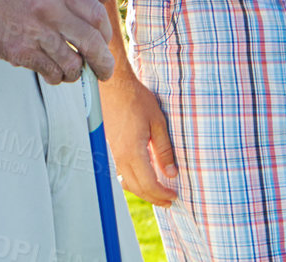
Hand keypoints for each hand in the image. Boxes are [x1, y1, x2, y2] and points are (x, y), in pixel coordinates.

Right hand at [0, 0, 114, 83]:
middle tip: (103, 71)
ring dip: (75, 72)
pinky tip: (51, 70)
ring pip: (72, 63)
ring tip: (71, 69)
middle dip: (102, 63)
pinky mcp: (20, 51)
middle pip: (90, 42)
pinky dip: (56, 76)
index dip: (106, 34)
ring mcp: (33, 30)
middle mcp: (47, 6)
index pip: (96, 14)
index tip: (105, 43)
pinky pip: (51, 72)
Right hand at [99, 71, 177, 204]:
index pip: (148, 184)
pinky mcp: (111, 147)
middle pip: (137, 187)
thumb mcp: (157, 122)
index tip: (174, 195)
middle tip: (169, 200)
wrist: (114, 85)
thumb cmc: (136, 99)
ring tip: (158, 192)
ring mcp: (114, 152)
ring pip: (128, 182)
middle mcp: (121, 156)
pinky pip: (122, 172)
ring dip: (143, 191)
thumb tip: (171, 173)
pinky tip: (143, 176)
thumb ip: (164, 150)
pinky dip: (134, 180)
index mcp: (133, 151)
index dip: (162, 193)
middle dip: (154, 197)